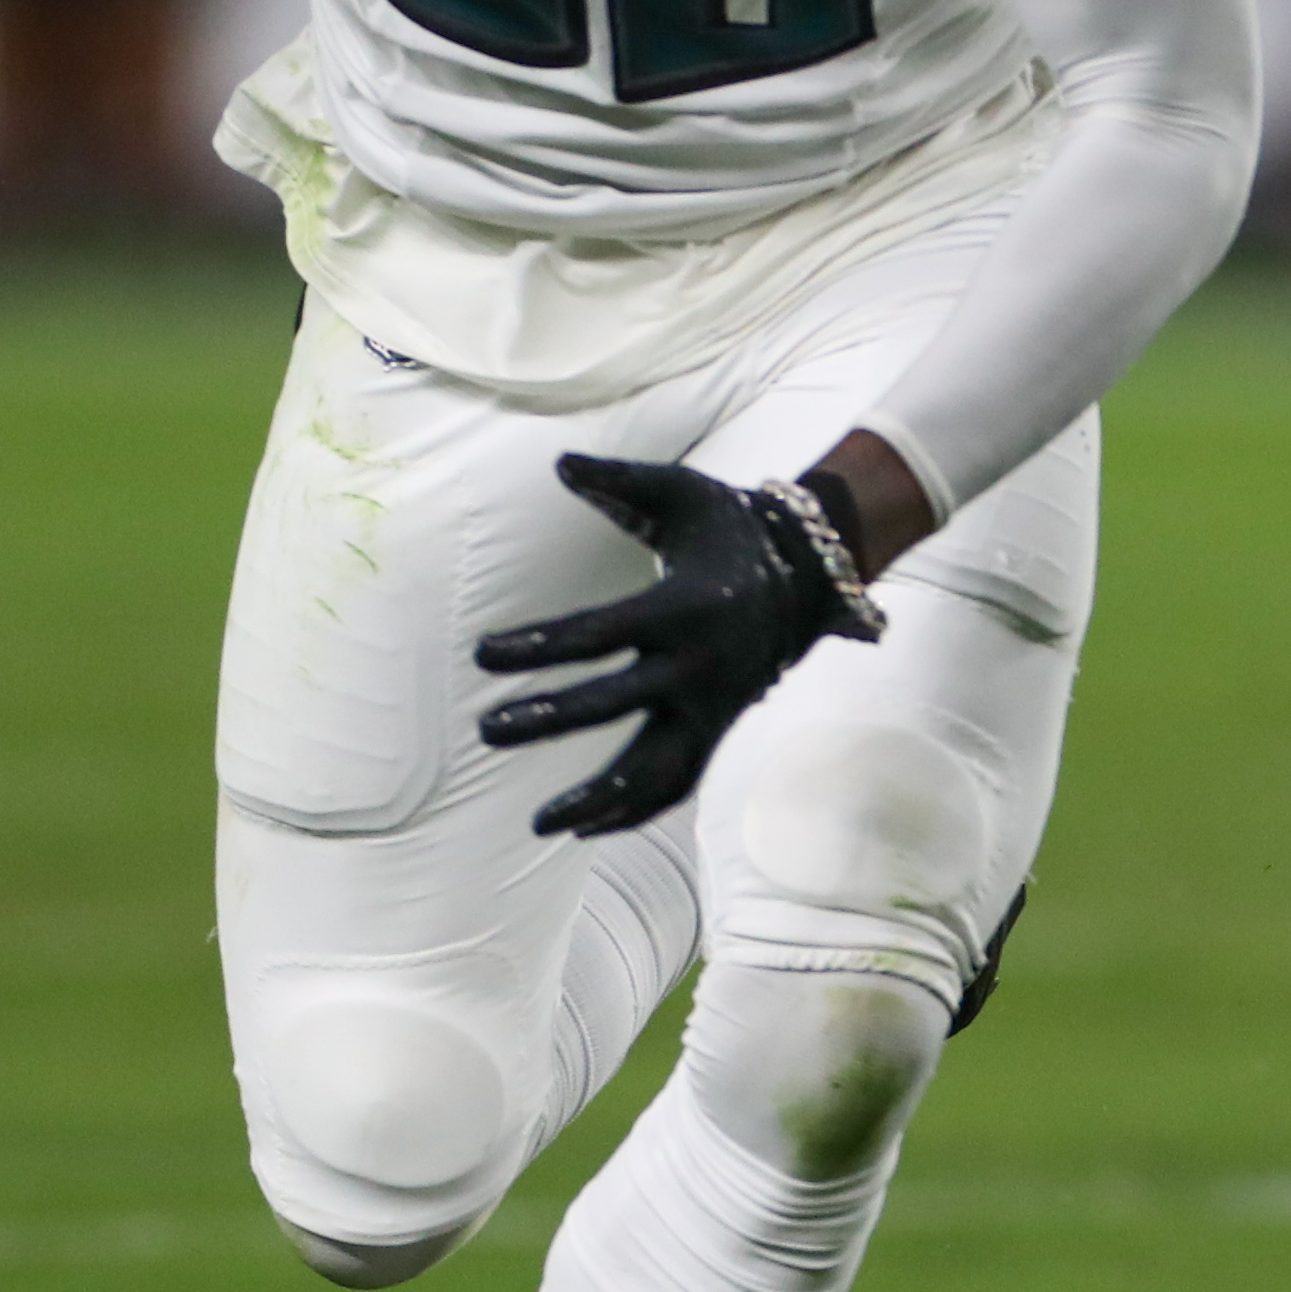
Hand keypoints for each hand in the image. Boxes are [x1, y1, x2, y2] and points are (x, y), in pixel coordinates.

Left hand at [475, 454, 886, 837]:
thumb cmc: (727, 527)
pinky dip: (635, 811)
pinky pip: (678, 782)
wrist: (807, 574)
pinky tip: (585, 828)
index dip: (537, 647)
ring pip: (655, 769)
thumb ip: (620, 479)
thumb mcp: (681, 492)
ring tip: (541, 822)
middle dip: (548, 720)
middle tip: (488, 730)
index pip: (597, 635)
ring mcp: (713, 706)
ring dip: (598, 798)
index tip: (482, 655)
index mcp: (684, 606)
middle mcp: (700, 665)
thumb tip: (559, 463)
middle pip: (614, 705)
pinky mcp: (720, 729)